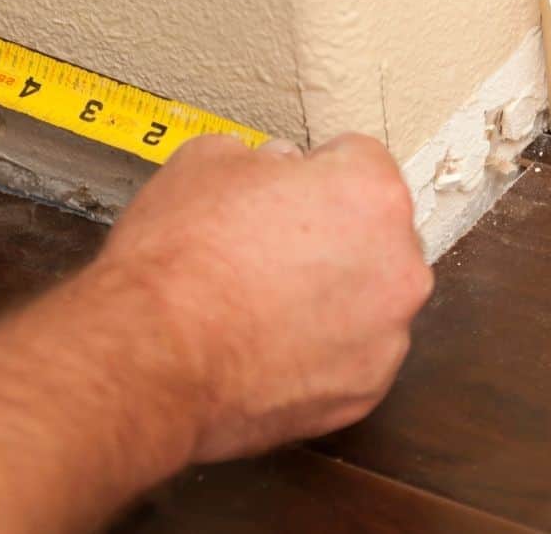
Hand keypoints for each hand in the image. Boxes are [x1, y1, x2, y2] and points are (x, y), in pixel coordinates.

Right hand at [96, 132, 432, 462]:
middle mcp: (398, 265)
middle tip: (267, 248)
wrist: (152, 355)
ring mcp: (387, 337)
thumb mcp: (204, 162)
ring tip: (260, 304)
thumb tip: (274, 171)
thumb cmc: (178, 258)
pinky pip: (349, 358)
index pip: (360, 161)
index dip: (312, 172)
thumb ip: (261, 157)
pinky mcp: (364, 393)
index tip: (282, 191)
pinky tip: (264, 346)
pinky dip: (318, 353)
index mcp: (370, 193)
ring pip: (366, 301)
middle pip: (375, 235)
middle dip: (332, 236)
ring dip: (328, 296)